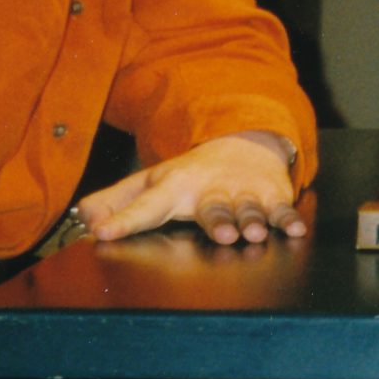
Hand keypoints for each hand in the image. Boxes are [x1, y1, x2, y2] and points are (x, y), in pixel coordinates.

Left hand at [76, 131, 305, 244]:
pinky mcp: (272, 195)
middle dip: (217, 219)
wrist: (244, 145)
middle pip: (212, 206)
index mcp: (174, 187)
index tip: (104, 231)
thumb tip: (84, 216)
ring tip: (253, 233)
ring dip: (252, 219)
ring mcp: (244, 192)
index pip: (146, 205)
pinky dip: (289, 218)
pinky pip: (282, 208)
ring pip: (248, 208)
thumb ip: (117, 200)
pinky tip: (294, 229)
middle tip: (218, 234)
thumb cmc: (192, 174)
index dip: (124, 218)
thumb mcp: (152, 181)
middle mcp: (211, 189)